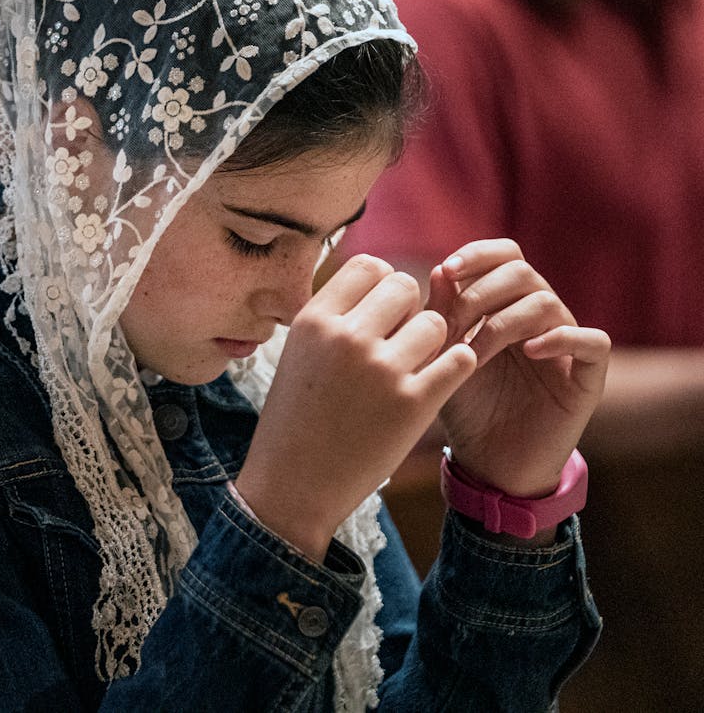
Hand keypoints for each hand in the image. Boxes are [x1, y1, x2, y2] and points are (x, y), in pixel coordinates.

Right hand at [236, 255, 477, 559]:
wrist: (294, 486)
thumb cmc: (296, 418)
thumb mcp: (298, 354)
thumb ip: (336, 316)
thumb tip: (384, 276)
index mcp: (313, 320)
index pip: (369, 266)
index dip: (381, 285)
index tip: (379, 312)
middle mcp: (346, 337)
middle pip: (406, 286)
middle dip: (409, 310)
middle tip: (398, 340)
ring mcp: (382, 370)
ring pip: (436, 323)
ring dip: (432, 342)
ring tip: (412, 367)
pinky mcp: (414, 403)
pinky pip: (459, 360)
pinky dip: (453, 367)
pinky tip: (434, 381)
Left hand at [429, 240, 609, 498]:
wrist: (487, 463)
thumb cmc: (463, 406)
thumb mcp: (443, 357)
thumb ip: (441, 315)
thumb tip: (440, 270)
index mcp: (506, 303)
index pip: (504, 255)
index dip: (478, 255)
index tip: (447, 271)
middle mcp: (539, 317)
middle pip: (521, 272)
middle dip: (479, 292)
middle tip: (451, 325)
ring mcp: (565, 345)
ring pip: (547, 302)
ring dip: (502, 322)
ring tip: (473, 354)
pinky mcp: (587, 378)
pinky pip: (593, 341)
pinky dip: (563, 338)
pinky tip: (529, 351)